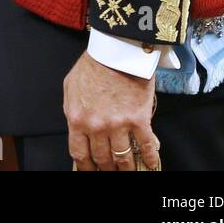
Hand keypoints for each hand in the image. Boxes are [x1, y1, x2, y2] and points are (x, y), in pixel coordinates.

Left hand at [64, 51, 160, 170]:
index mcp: (77, 118)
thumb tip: (77, 128)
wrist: (115, 51)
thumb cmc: (92, 66)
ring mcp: (119, 125)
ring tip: (128, 171)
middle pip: (102, 158)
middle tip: (110, 171)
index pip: (79, 153)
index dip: (85, 166)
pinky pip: (146, 146)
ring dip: (126, 168)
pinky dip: (151, 158)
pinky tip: (153, 163)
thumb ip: (72, 110)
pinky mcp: (139, 121)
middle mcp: (97, 127)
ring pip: (123, 158)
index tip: (89, 171)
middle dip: (106, 168)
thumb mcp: (70, 87)